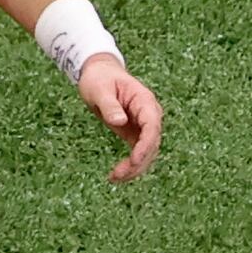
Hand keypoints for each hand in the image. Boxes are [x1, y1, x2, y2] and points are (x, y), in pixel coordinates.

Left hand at [79, 58, 162, 181]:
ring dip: (134, 168)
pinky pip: (138, 153)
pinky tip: (116, 175)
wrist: (99, 74)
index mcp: (144, 100)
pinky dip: (130, 165)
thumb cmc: (99, 79)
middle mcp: (149, 114)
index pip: (152, 126)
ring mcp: (144, 125)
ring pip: (147, 152)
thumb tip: (120, 121)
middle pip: (152, 143)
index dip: (146, 145)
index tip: (134, 160)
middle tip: (117, 174)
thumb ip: (110, 105)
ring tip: (114, 178)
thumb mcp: (100, 90)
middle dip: (138, 162)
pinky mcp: (136, 133)